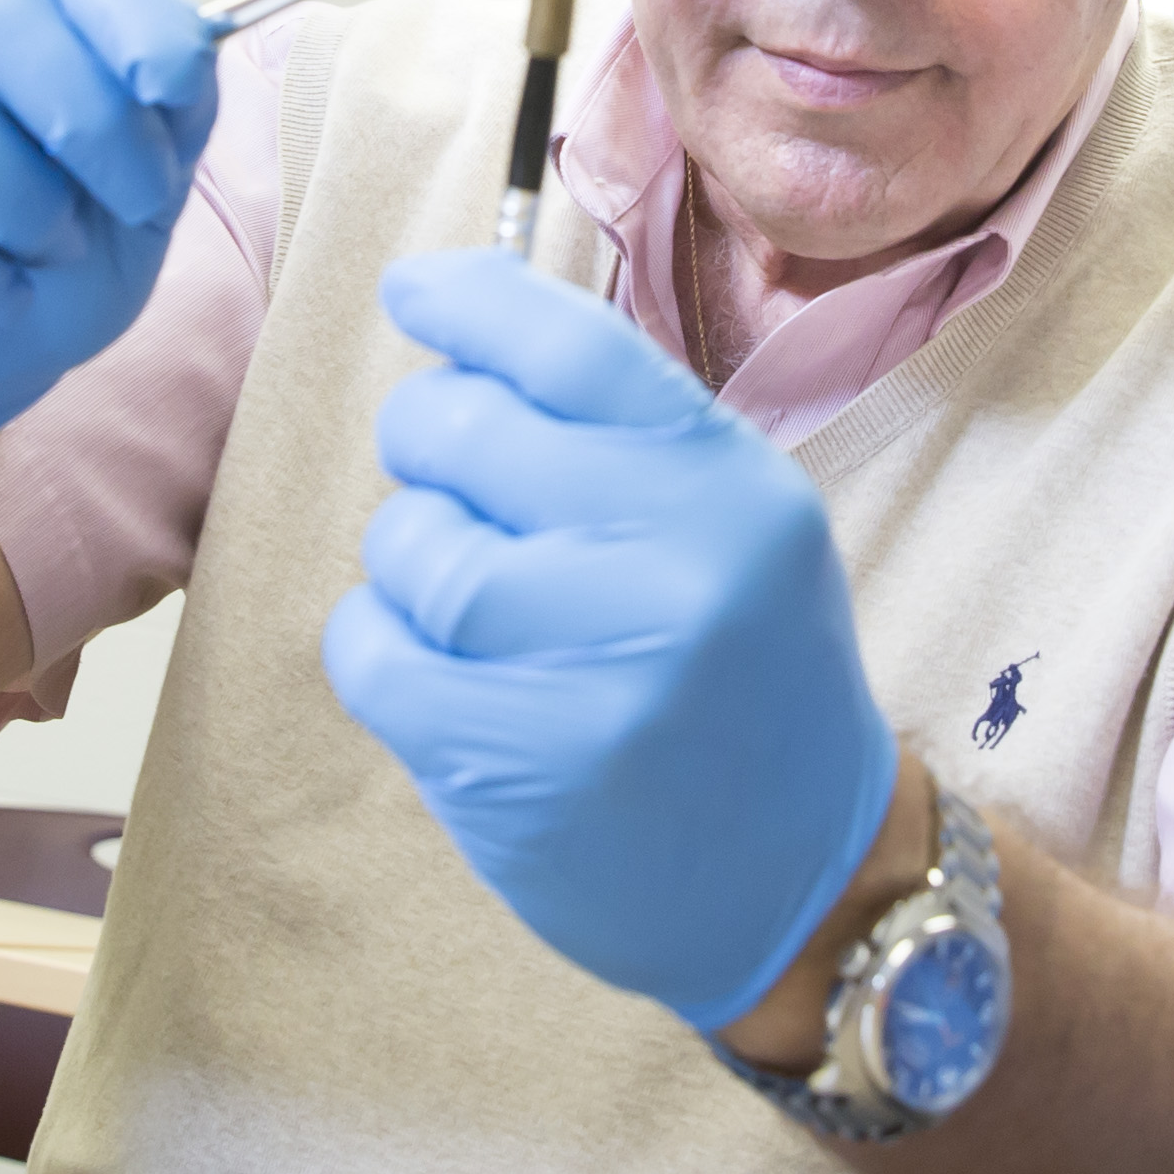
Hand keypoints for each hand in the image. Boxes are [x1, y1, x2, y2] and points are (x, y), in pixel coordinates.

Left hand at [321, 248, 901, 1032]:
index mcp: (727, 484)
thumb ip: (619, 435)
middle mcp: (673, 562)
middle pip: (458, 430)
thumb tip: (463, 342)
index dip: (466, 301)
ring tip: (472, 609)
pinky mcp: (518, 765)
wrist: (802, 880)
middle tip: (457, 492)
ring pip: (407, 542)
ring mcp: (595, 669)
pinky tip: (436, 673)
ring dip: (410, 563)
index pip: (565, 342)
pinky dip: (378, 649)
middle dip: (428, 445)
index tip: (413, 293)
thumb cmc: (741, 678)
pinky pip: (371, 651)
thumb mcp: (735, 526)